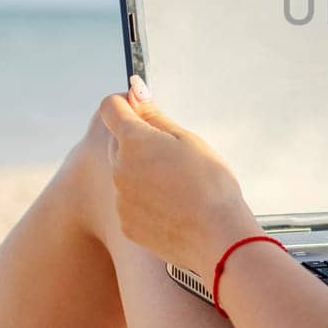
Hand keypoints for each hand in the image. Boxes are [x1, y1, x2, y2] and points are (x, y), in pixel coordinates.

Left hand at [98, 76, 261, 273]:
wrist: (217, 237)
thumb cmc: (210, 184)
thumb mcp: (187, 140)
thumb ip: (155, 115)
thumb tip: (135, 90)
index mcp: (133, 141)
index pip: (110, 108)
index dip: (126, 103)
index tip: (143, 109)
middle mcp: (118, 168)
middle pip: (118, 142)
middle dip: (139, 142)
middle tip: (174, 155)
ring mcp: (120, 198)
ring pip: (125, 173)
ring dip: (143, 172)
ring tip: (177, 186)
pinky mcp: (126, 223)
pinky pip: (129, 201)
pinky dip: (145, 199)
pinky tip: (172, 207)